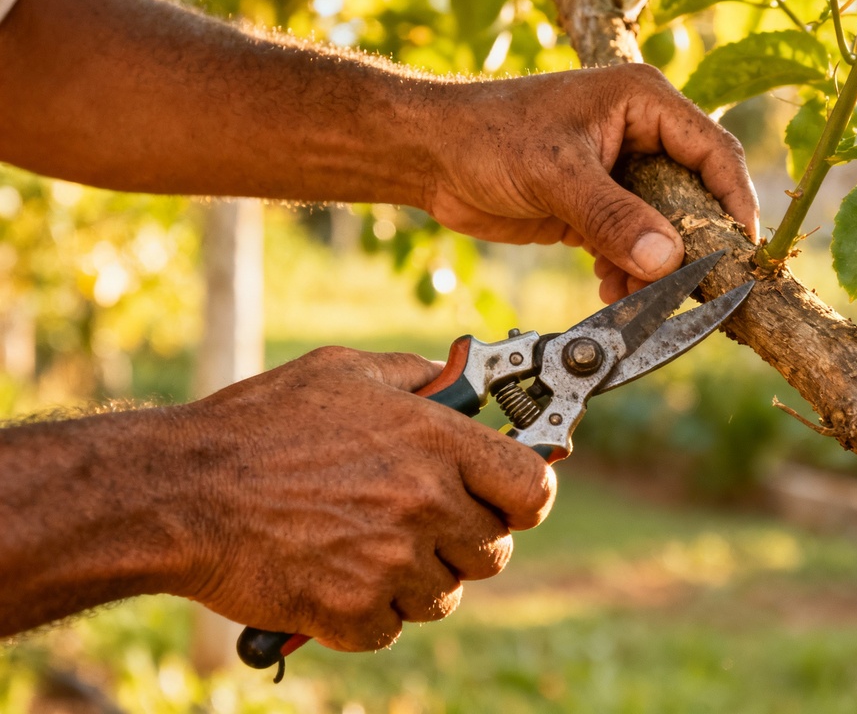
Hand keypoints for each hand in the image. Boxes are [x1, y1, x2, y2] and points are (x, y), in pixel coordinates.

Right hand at [175, 347, 553, 651]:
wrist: (180, 490)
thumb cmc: (259, 426)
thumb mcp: (345, 372)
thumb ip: (417, 378)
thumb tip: (461, 383)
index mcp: (434, 441)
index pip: (533, 488)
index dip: (525, 498)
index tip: (508, 500)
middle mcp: (424, 502)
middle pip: (493, 550)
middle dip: (462, 540)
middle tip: (415, 522)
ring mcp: (390, 562)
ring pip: (444, 594)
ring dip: (414, 579)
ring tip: (362, 543)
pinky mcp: (352, 613)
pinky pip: (392, 628)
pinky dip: (367, 613)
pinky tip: (333, 573)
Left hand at [422, 64, 759, 302]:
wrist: (430, 157)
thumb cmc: (487, 136)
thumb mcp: (556, 175)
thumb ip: (613, 217)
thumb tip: (668, 259)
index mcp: (643, 103)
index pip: (713, 152)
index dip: (734, 202)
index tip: (739, 251)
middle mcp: (640, 135)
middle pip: (693, 197)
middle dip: (687, 246)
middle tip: (686, 288)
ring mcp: (619, 174)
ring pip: (662, 230)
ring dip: (652, 268)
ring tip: (631, 294)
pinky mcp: (597, 208)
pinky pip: (631, 245)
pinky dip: (626, 271)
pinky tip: (610, 289)